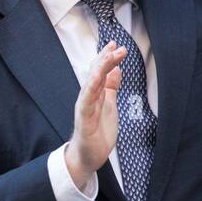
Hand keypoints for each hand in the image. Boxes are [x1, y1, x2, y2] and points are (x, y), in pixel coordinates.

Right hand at [67, 41, 127, 189]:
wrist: (88, 156)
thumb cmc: (97, 132)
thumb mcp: (109, 105)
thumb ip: (111, 88)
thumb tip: (117, 70)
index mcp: (95, 94)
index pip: (100, 71)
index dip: (107, 57)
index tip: (115, 44)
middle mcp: (88, 97)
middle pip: (96, 73)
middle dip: (105, 59)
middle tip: (117, 46)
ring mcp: (85, 107)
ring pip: (91, 83)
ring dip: (100, 68)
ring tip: (109, 56)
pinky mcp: (84, 118)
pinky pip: (87, 100)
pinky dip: (91, 87)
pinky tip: (97, 77)